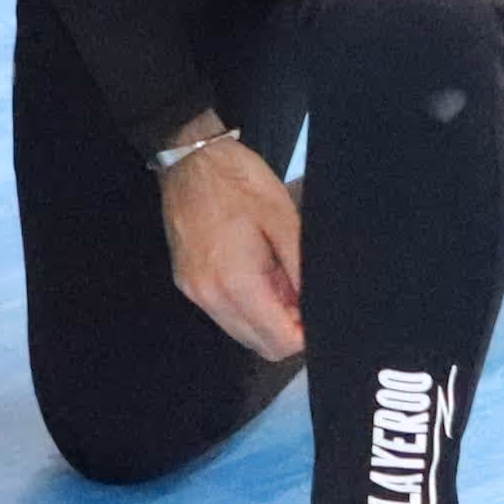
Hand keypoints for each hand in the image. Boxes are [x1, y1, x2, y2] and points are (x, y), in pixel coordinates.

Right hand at [160, 125, 306, 359]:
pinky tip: (256, 277)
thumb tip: (316, 310)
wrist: (190, 156)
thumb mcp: (285, 222)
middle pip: (260, 347)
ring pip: (241, 334)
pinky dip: (245, 308)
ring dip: (266, 321)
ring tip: (280, 284)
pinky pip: (223, 314)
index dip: (306, 335)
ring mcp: (193, 291)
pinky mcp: (186, 282)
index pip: (279, 342)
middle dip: (287, 331)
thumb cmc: (241, 183)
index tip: (317, 310)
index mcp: (235, 283)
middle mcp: (209, 296)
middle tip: (301, 296)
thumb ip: (301, 273)